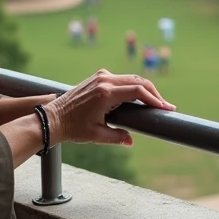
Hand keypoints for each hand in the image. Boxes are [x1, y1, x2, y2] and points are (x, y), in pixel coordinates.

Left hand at [45, 68, 174, 146]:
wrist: (52, 118)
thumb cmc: (72, 128)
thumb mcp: (96, 135)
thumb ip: (117, 137)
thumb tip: (131, 141)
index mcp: (105, 93)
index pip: (137, 91)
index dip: (154, 99)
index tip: (165, 108)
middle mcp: (104, 80)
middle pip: (138, 81)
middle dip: (154, 93)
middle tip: (166, 106)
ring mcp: (100, 77)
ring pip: (130, 78)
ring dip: (144, 89)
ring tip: (156, 102)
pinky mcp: (98, 77)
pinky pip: (121, 79)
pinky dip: (133, 86)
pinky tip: (140, 97)